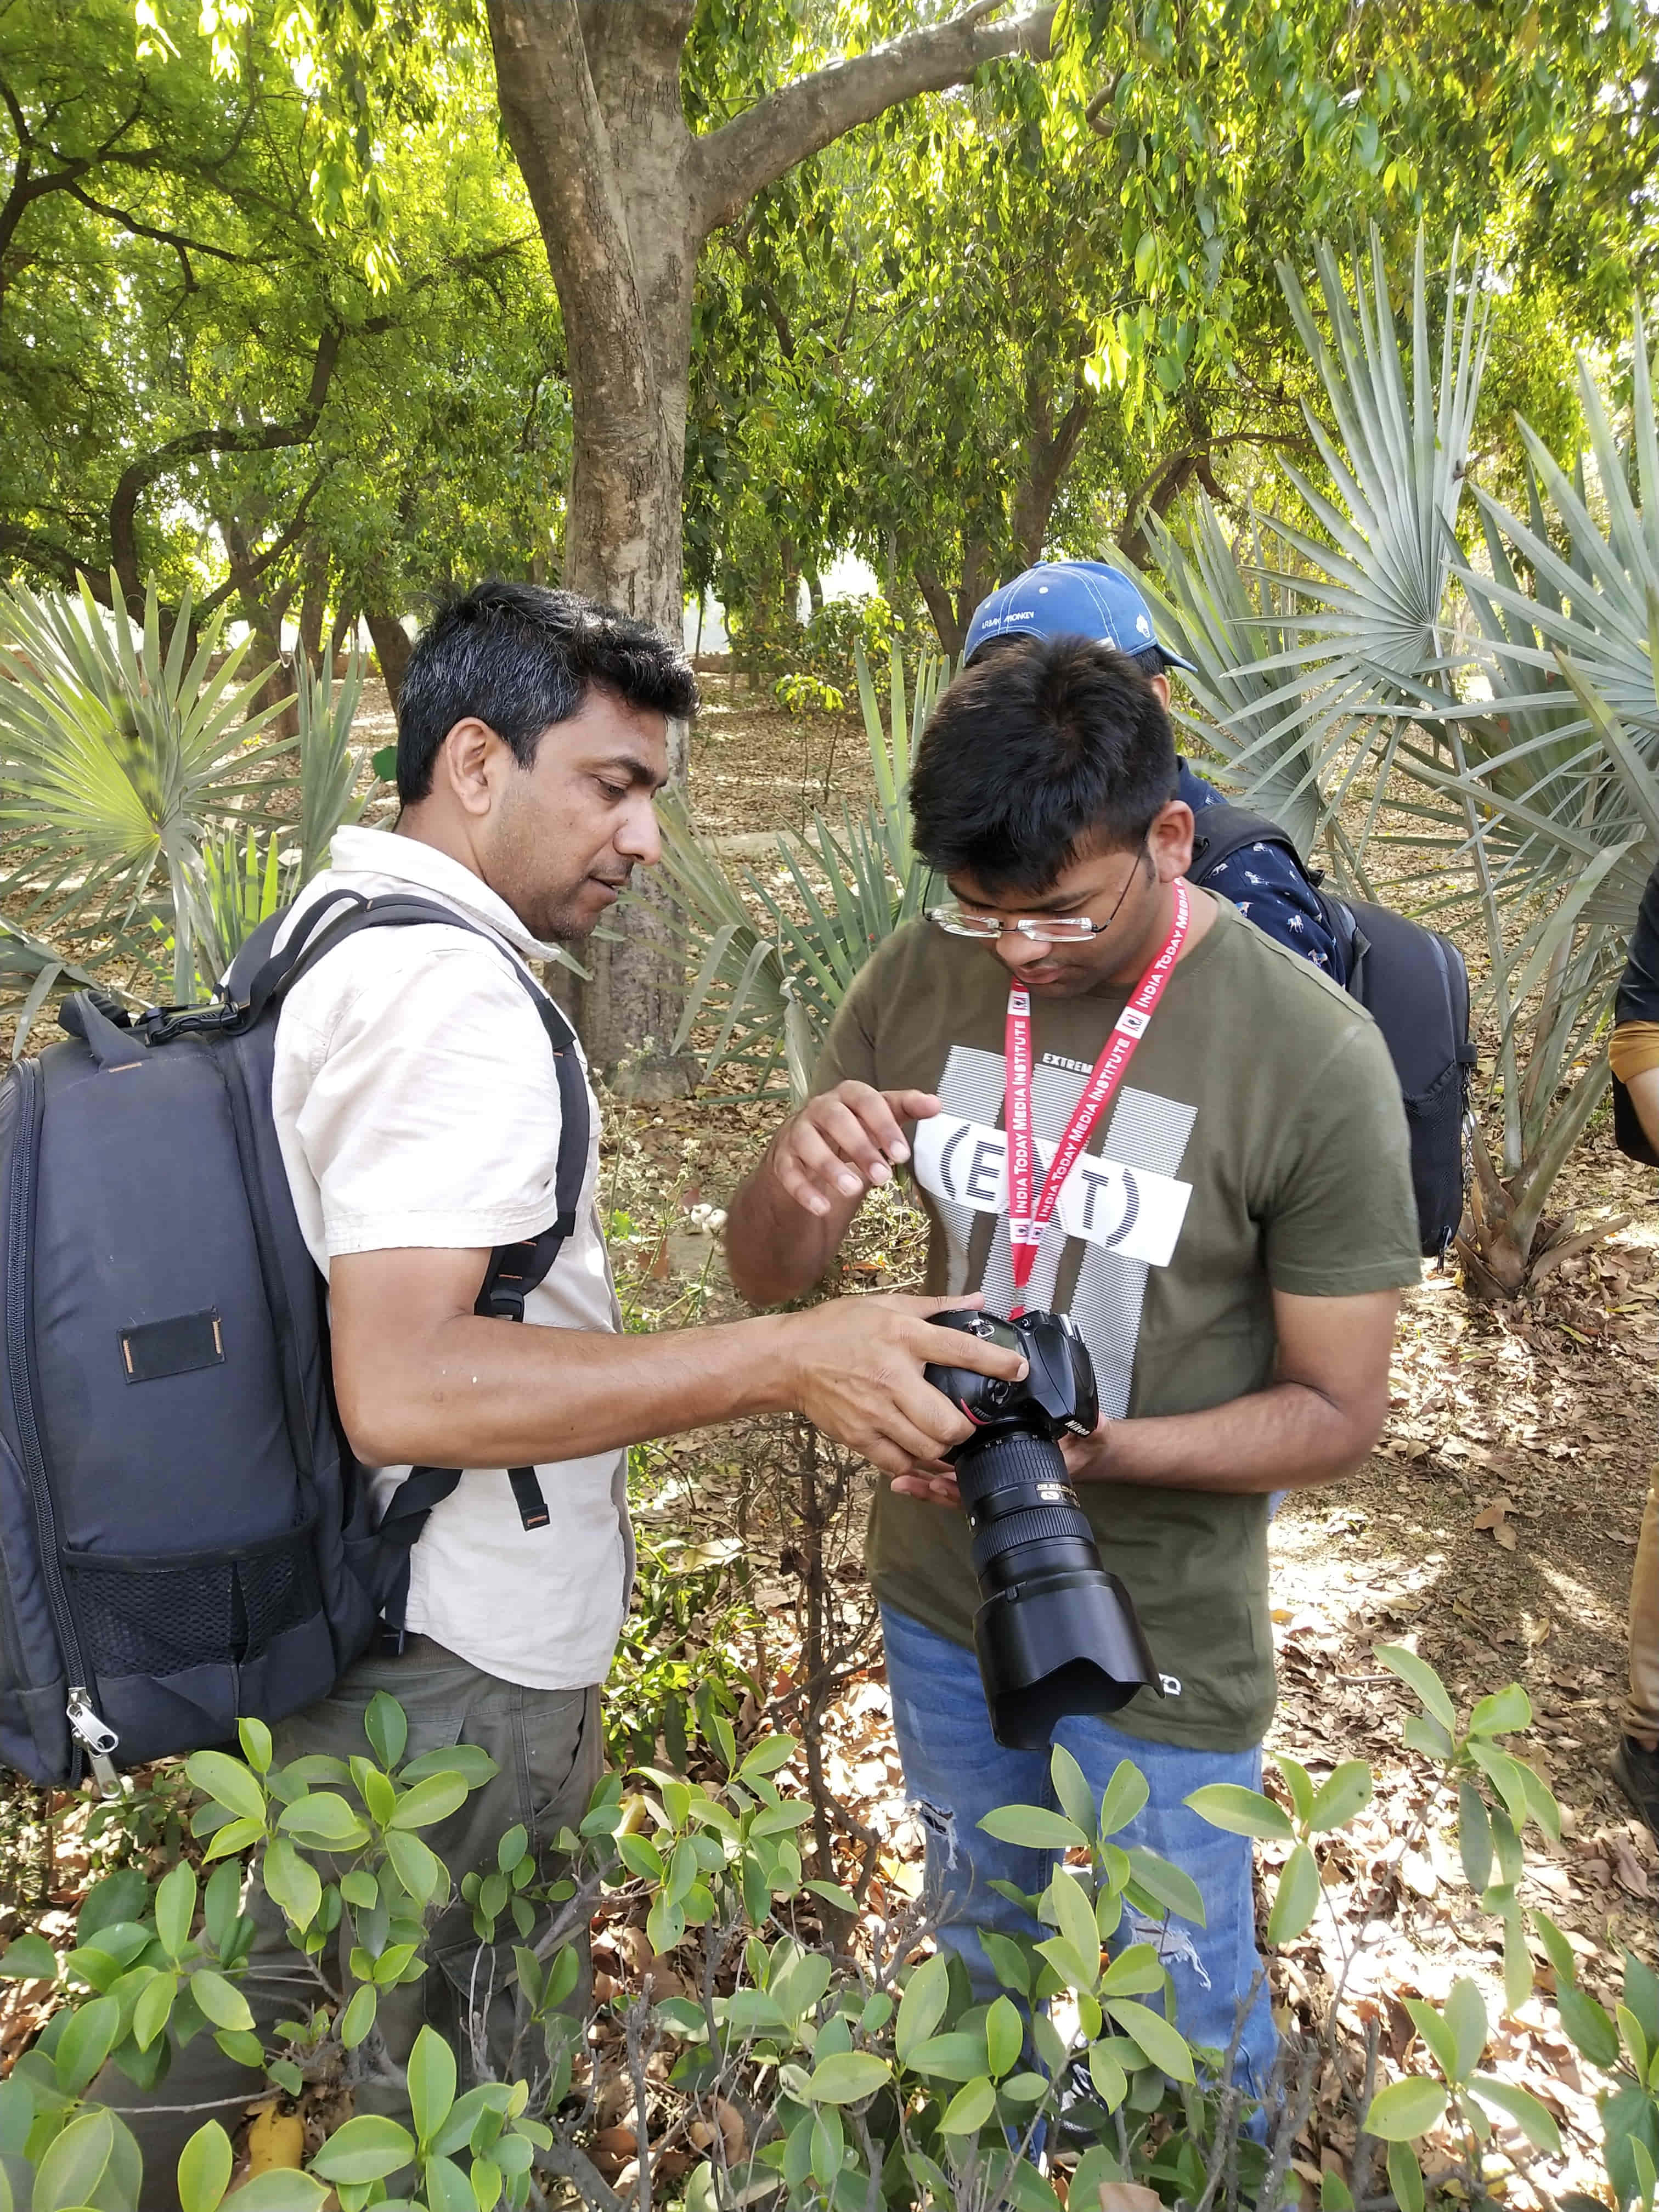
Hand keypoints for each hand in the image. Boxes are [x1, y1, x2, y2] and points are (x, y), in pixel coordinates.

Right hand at [767, 1082, 940, 1217]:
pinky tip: (822, 1207)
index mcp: (847, 1095)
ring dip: (830, 1167)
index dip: (884, 1125)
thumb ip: (905, 1110)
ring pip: (807, 1143)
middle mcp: (819, 1108)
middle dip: (860, 1147)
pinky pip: (788, 1172)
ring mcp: (797, 1132)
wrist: (806, 1145)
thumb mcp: (879, 1119)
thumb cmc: (853, 1129)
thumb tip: (937, 1103)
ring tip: (853, 1190)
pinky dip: (804, 1190)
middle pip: (836, 1120)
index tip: (903, 1154)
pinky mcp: (783, 1158)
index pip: (866, 1100)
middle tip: (883, 1176)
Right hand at [781, 1292, 1026, 1477]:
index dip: (996, 1362)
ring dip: (942, 1446)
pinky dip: (913, 1460)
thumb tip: (977, 1302)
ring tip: (941, 1435)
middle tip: (965, 1421)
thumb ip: (936, 1306)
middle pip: (948, 1421)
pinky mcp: (858, 1435)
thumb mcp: (887, 1305)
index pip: (961, 1351)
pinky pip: (898, 1461)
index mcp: (903, 1337)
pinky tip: (914, 1447)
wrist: (789, 1358)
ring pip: (927, 1447)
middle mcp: (892, 1376)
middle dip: (965, 1427)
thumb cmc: (837, 1328)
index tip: (1018, 1370)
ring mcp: (874, 1411)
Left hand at [894, 1413, 1111, 1506]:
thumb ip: (1090, 1427)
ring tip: (898, 1475)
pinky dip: (933, 1467)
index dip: (961, 1488)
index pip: (988, 1487)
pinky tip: (910, 1461)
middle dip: (932, 1485)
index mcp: (1023, 1473)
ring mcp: (994, 1468)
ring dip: (926, 1478)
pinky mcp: (987, 1454)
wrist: (1091, 1448)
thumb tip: (1094, 1421)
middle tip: (904, 1479)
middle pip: (960, 1488)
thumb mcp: (1090, 1434)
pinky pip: (958, 1467)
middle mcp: (1004, 1475)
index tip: (939, 1482)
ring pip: (954, 1480)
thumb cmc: (1085, 1442)